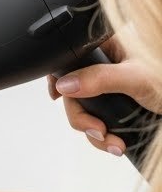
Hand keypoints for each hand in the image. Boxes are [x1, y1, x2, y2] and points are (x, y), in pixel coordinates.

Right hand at [49, 36, 161, 157]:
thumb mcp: (135, 79)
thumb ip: (98, 79)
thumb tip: (65, 84)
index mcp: (111, 47)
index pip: (73, 58)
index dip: (60, 77)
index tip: (57, 96)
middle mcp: (109, 67)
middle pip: (75, 93)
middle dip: (84, 119)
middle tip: (98, 131)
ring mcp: (112, 91)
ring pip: (86, 114)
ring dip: (96, 136)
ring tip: (115, 144)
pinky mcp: (118, 110)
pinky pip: (98, 127)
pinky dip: (105, 141)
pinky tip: (118, 145)